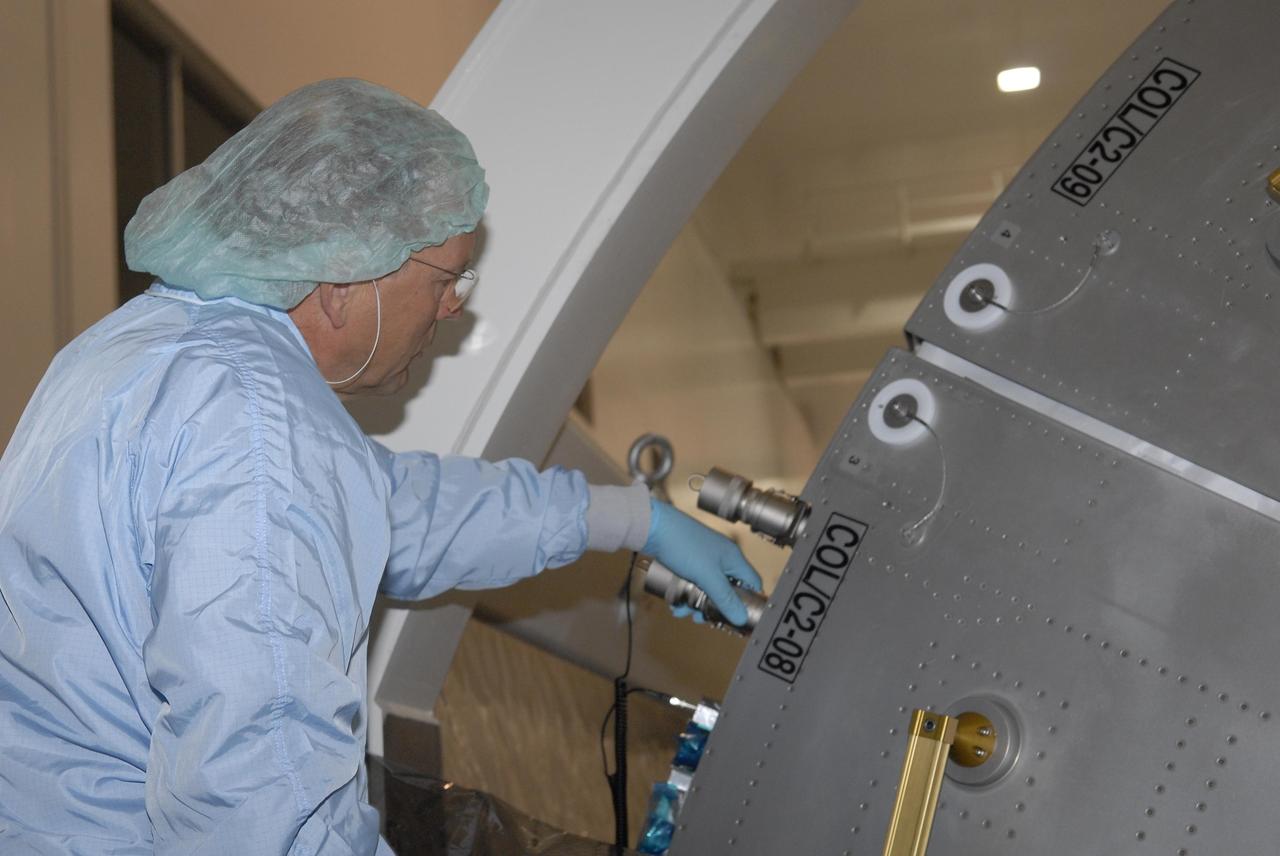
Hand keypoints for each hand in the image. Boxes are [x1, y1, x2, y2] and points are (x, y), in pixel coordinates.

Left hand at [643, 499, 762, 624]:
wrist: (652, 527)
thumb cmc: (682, 543)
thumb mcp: (707, 576)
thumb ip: (724, 598)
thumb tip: (740, 617)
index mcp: (733, 558)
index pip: (752, 583)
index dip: (749, 601)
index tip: (738, 616)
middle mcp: (721, 559)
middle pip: (728, 590)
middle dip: (715, 606)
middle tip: (704, 617)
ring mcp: (704, 560)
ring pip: (707, 589)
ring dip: (696, 603)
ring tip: (683, 611)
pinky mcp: (688, 562)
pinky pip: (693, 584)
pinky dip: (685, 594)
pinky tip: (675, 603)